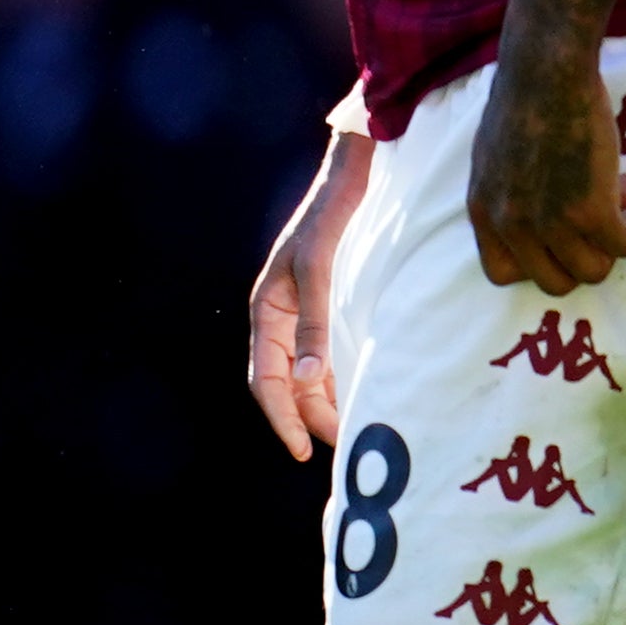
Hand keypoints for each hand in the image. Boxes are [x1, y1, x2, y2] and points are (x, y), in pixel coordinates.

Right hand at [247, 121, 377, 457]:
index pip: (266, 380)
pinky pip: (325, 350)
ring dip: (324, 399)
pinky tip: (359, 388)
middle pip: (288, 380)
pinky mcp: (329, 301)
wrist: (353, 173)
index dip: (283, 417)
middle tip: (341, 445)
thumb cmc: (331, 218)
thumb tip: (306, 381)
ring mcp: (304, 309)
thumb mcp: (319, 271)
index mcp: (267, 310)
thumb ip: (314, 325)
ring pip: (307, 369)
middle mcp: (281, 315)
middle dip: (309, 414)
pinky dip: (337, 374)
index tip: (302, 450)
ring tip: (351, 427)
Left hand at [469, 43, 625, 297]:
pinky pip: (624, 244)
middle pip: (554, 282)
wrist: (547, 73)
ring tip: (616, 195)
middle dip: (581, 255)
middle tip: (595, 215)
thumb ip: (508, 193)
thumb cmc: (524, 98)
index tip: (557, 232)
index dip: (537, 261)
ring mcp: (551, 223)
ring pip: (593, 271)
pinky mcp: (590, 211)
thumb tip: (536, 208)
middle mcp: (513, 226)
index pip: (502, 274)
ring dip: (612, 239)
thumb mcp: (493, 158)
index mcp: (484, 212)